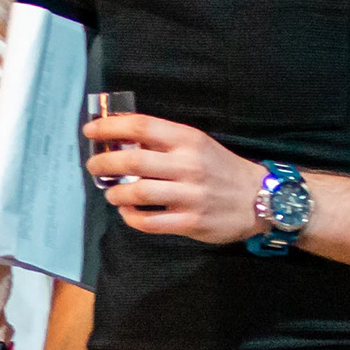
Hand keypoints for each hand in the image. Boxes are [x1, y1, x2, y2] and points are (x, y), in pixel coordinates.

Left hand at [89, 112, 262, 247]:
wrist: (259, 198)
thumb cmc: (220, 168)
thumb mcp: (197, 143)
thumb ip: (164, 141)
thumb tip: (120, 138)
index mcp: (188, 140)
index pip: (141, 127)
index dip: (110, 127)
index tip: (90, 130)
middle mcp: (188, 165)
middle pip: (133, 161)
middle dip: (104, 163)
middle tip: (93, 166)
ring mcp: (189, 195)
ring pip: (138, 194)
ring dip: (115, 193)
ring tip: (111, 193)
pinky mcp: (191, 221)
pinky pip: (150, 222)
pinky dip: (131, 217)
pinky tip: (128, 212)